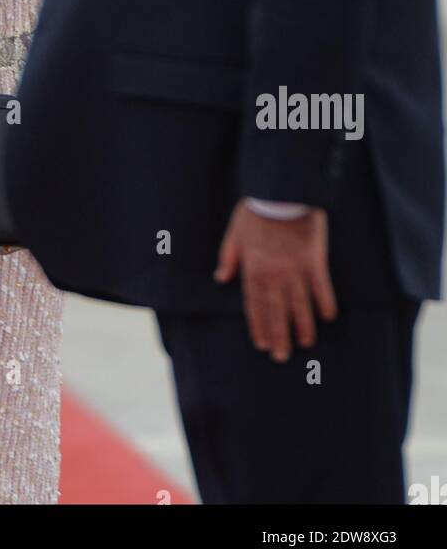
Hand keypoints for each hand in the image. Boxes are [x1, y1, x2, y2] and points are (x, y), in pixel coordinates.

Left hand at [214, 198, 337, 361]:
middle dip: (278, 335)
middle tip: (281, 356)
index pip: (255, 305)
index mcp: (253, 269)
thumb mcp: (234, 234)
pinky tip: (327, 317)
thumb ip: (228, 258)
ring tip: (305, 344)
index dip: (259, 326)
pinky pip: (321, 287)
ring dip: (302, 326)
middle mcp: (274, 274)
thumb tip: (220, 278)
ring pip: (299, 305)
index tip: (261, 344)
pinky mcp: (314, 260)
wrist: (280, 192)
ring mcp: (295, 270)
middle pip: (276, 311)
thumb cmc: (256, 212)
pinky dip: (324, 302)